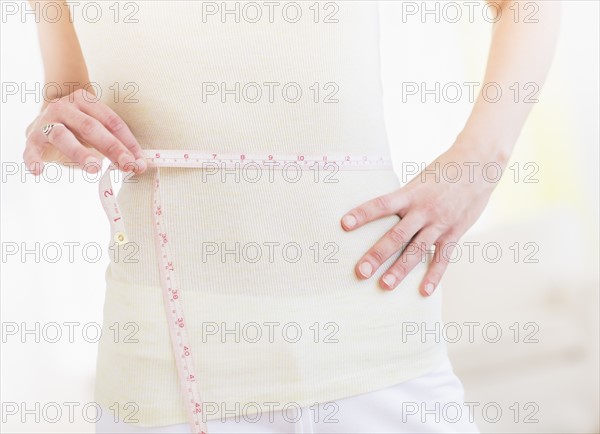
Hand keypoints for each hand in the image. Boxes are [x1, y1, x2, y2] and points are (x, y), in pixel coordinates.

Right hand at [23, 88, 146, 174]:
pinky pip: (31, 150)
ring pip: (63, 136)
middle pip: (91, 127)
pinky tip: (39, 171)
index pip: (112, 121)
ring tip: (95, 168)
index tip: (140, 162)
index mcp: (85, 100)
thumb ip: (117, 145)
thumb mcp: (98, 130)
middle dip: (112, 148)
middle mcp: (64, 107)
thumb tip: (139, 165)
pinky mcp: (31, 139)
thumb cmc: (79, 128)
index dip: (128, 142)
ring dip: (80, 153)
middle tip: (127, 165)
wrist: (45, 120)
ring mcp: (46, 122)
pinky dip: (33, 160)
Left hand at [340, 143, 500, 295]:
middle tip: (360, 272)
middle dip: (377, 255)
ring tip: (384, 286)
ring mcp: (439, 224)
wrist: (478, 166)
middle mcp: (423, 210)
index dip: (362, 214)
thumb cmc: (442, 172)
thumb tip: (379, 213)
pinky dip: (434, 276)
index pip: (381, 204)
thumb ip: (401, 200)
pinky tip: (424, 292)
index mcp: (410, 194)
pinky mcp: (454, 233)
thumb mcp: (417, 180)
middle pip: (396, 235)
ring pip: (417, 251)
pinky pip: (443, 258)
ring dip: (400, 270)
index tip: (344, 224)